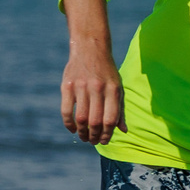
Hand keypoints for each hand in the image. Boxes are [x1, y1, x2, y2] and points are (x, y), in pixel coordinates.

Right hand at [60, 0, 124, 143]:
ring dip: (82, 132)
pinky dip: (68, 123)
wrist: (90, 48)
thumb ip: (121, 109)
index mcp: (113, 89)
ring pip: (81, 118)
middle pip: (95, 121)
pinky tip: (72, 129)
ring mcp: (81, 86)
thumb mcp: (118, 87)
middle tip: (93, 141)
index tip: (104, 141)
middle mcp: (98, 88)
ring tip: (84, 137)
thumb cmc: (107, 72)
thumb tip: (124, 131)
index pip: (111, 119)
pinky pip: (66, 110)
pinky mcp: (67, 85)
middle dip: (94, 136)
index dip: (108, 134)